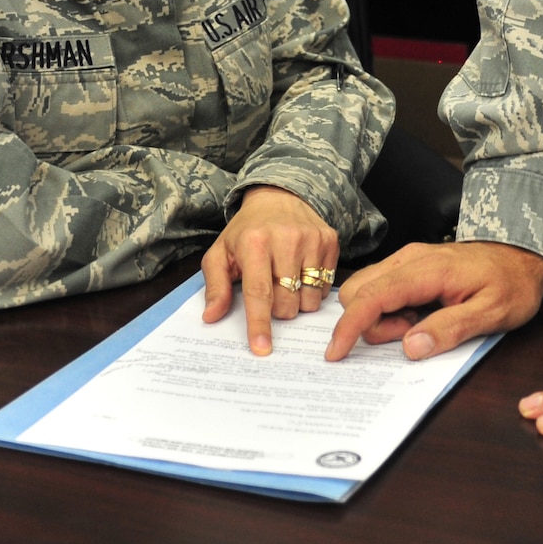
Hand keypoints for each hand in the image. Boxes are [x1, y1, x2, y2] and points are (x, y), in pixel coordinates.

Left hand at [200, 185, 339, 354]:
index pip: (258, 292)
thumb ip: (215, 286)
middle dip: (277, 310)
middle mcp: (286, 239)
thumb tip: (212, 316)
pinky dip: (313, 289)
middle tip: (270, 292)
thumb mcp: (221, 253)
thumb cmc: (246, 230)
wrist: (279, 195)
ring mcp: (312, 239)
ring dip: (297, 302)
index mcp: (254, 242)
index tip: (261, 348)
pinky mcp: (330, 240)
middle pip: (286, 303)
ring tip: (287, 282)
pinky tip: (302, 271)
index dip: (259, 323)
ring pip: (309, 299)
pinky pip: (326, 286)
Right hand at [325, 240, 542, 361]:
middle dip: (372, 324)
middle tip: (412, 336)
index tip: (336, 354)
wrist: (524, 254)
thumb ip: (451, 329)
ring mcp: (409, 260)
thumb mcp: (492, 313)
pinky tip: (418, 317)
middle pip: (359, 292)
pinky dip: (390, 310)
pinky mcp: (411, 266)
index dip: (350, 326)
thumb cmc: (512, 283)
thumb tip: (410, 348)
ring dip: (382, 319)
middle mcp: (410, 259)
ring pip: (368, 290)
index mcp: (427, 269)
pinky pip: (383, 289)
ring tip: (421, 326)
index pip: (373, 296)